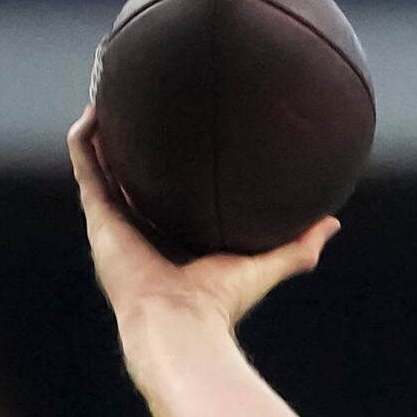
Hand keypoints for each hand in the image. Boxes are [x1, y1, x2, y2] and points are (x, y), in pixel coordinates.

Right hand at [69, 109, 336, 334]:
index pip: (162, 198)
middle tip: (140, 105)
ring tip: (110, 94)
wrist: (182, 323)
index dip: (164, 170)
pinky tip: (96, 109)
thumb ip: (297, 246)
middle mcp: (134, 231)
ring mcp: (111, 223)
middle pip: (125, 177)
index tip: (178, 136)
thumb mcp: (264, 265)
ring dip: (101, 132)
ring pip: (98, 166)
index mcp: (167, 241)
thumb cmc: (220, 304)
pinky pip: (85, 167)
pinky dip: (85, 139)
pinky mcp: (98, 218)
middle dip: (128, 143)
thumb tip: (332, 223)